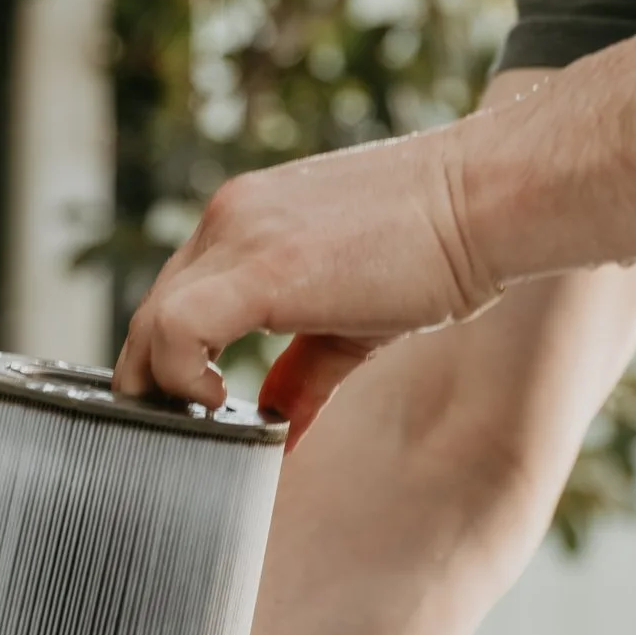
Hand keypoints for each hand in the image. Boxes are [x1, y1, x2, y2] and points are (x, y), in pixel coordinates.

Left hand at [110, 127, 502, 443]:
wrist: (488, 198)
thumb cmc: (438, 250)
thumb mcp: (353, 321)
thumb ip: (301, 375)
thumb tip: (276, 435)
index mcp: (245, 221)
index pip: (172, 297)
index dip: (169, 362)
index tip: (197, 410)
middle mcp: (229, 219)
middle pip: (147, 314)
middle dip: (153, 384)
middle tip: (187, 430)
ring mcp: (238, 236)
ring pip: (148, 323)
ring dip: (160, 386)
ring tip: (204, 421)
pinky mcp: (259, 268)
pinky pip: (174, 329)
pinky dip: (179, 378)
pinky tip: (221, 404)